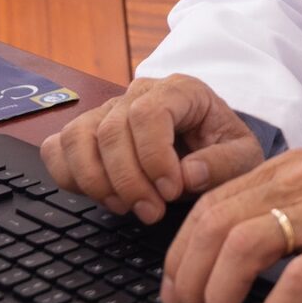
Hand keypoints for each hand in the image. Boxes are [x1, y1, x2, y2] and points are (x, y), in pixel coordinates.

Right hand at [39, 74, 263, 223]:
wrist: (209, 146)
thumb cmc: (223, 149)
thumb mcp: (243, 157)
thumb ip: (223, 164)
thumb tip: (188, 174)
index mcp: (180, 90)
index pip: (149, 113)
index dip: (153, 155)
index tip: (170, 190)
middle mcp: (138, 94)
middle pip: (111, 130)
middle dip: (128, 180)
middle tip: (151, 212)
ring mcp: (106, 111)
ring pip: (77, 138)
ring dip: (96, 181)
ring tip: (126, 207)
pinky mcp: (86, 132)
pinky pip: (58, 147)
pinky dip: (69, 176)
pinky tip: (100, 195)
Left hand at [159, 150, 301, 302]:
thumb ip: (280, 211)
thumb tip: (228, 257)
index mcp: (289, 170)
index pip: (209, 205)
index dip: (180, 253)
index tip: (173, 289)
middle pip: (214, 226)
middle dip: (190, 279)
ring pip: (243, 247)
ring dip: (220, 295)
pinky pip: (299, 278)